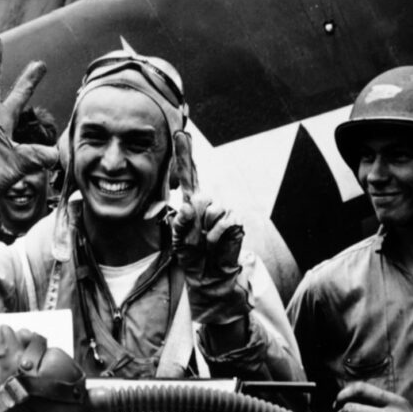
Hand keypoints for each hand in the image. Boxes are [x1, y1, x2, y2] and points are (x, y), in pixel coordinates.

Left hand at [171, 131, 249, 324]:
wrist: (210, 278)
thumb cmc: (192, 257)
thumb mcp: (178, 240)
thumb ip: (180, 222)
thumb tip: (189, 206)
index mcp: (192, 204)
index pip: (189, 175)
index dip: (185, 154)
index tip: (180, 133)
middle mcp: (208, 203)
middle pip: (199, 196)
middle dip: (192, 219)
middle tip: (193, 238)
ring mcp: (223, 211)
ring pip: (212, 210)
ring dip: (205, 231)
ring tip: (205, 244)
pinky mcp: (235, 222)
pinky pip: (224, 221)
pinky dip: (216, 236)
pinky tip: (215, 246)